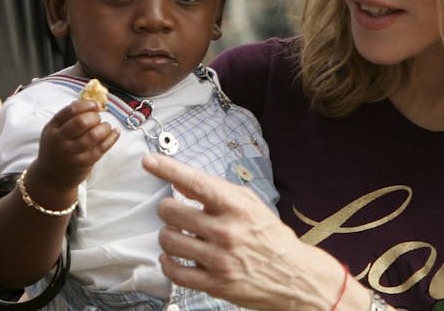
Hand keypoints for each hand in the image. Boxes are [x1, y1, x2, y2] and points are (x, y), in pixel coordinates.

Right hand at [32, 100, 118, 192]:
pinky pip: (102, 147)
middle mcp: (60, 140)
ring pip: (93, 135)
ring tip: (105, 126)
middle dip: (95, 117)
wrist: (51, 177)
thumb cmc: (57, 148)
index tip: (97, 105)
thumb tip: (92, 100)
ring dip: (104, 127)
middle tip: (98, 119)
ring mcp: (72, 153)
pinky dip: (112, 137)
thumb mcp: (55, 131)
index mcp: (52, 128)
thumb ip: (69, 117)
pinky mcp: (84, 163)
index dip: (87, 105)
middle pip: (81, 122)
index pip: (70, 110)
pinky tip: (115, 132)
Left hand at [142, 154, 362, 310]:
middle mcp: (227, 231)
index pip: (195, 182)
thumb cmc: (270, 236)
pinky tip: (173, 257)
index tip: (149, 161)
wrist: (293, 275)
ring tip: (176, 233)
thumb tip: (184, 182)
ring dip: (167, 234)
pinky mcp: (214, 283)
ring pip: (169, 241)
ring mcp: (219, 259)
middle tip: (172, 210)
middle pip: (172, 212)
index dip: (168, 169)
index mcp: (237, 206)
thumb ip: (219, 192)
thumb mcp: (252, 204)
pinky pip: (174, 272)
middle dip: (167, 208)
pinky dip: (167, 262)